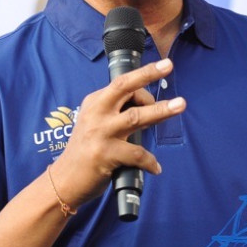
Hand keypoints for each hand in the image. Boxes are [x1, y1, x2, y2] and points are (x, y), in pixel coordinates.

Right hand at [50, 59, 185, 207]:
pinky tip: (155, 167)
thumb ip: (117, 114)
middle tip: (168, 65)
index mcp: (94, 103)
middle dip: (148, 74)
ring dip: (161, 110)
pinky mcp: (105, 154)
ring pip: (136, 116)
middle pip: (124, 88)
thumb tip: (150, 108)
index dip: (143, 76)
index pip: (121, 84)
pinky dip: (150, 161)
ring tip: (180, 105)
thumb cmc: (85, 151)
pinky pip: (137, 153)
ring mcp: (100, 133)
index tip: (162, 66)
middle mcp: (96, 113)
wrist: (65, 180)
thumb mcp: (95, 124)